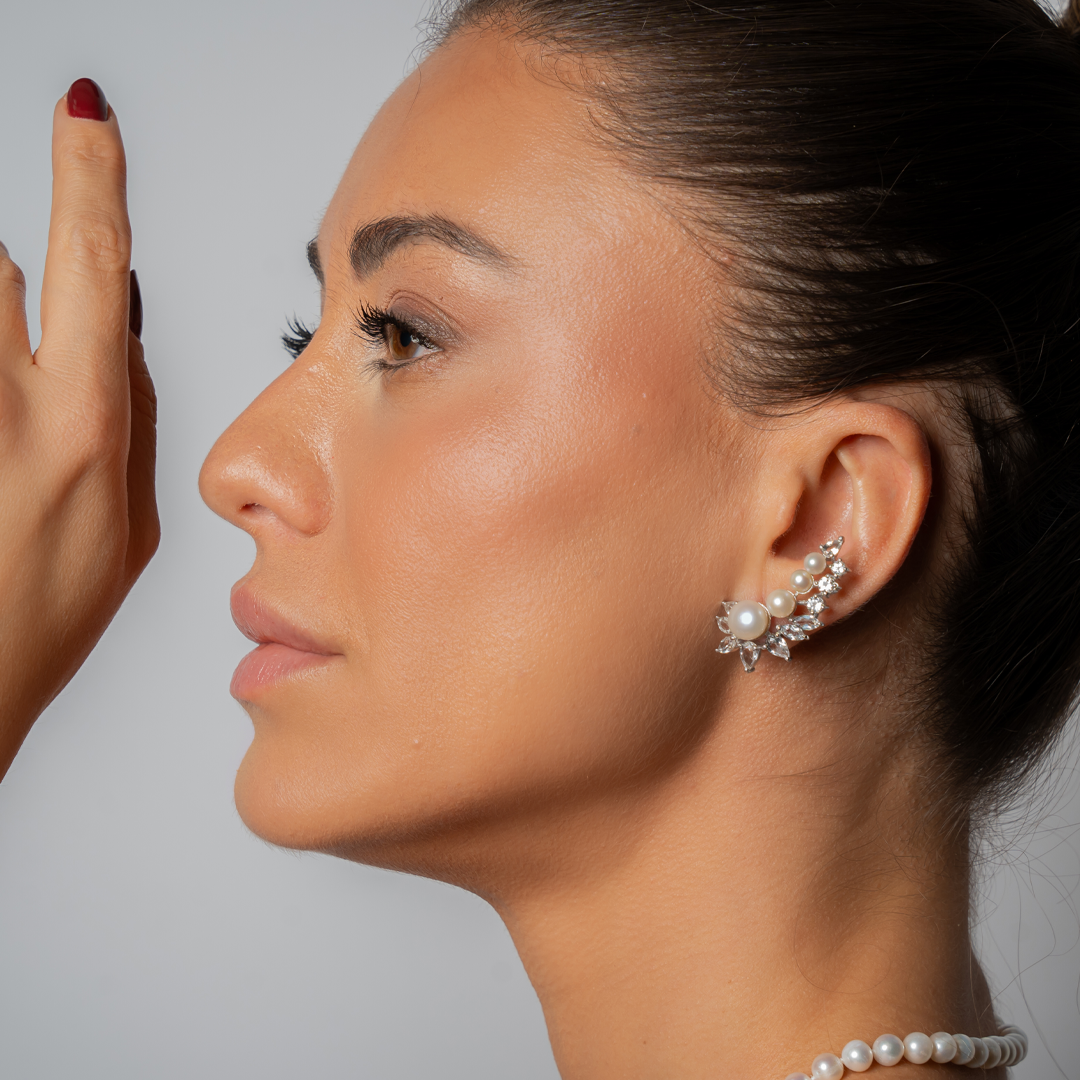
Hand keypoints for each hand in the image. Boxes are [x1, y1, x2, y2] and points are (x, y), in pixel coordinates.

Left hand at [0, 79, 158, 779]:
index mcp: (85, 431)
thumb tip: (114, 334)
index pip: (94, 261)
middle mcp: (8, 410)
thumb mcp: (126, 531)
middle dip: (9, 291)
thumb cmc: (37, 623)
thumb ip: (129, 421)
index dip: (91, 176)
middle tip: (15, 362)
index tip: (85, 114)